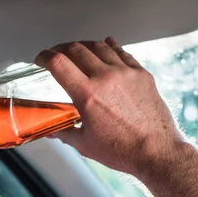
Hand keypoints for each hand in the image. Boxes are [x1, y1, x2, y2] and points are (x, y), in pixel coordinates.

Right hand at [35, 37, 184, 175]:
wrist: (157, 152)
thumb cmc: (123, 151)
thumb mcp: (85, 144)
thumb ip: (64, 132)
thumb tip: (51, 131)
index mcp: (88, 95)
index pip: (58, 63)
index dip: (44, 56)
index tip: (41, 59)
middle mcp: (106, 78)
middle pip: (76, 49)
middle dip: (61, 49)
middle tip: (56, 55)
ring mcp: (126, 73)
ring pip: (99, 46)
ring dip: (83, 45)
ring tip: (78, 50)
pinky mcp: (141, 74)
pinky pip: (122, 52)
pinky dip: (110, 46)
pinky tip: (106, 44)